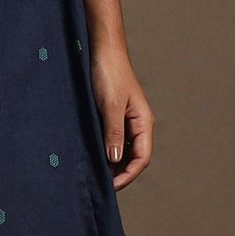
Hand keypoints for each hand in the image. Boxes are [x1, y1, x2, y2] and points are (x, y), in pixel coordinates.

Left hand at [90, 44, 153, 189]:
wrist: (101, 49)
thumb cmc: (109, 73)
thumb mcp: (110, 105)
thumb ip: (113, 133)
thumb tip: (114, 160)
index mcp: (143, 122)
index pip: (142, 158)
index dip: (129, 175)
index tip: (112, 186)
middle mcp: (137, 124)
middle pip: (133, 157)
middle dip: (120, 173)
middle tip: (100, 186)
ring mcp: (125, 120)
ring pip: (122, 150)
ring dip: (111, 163)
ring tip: (95, 174)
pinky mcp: (112, 115)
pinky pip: (112, 139)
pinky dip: (104, 150)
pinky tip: (91, 155)